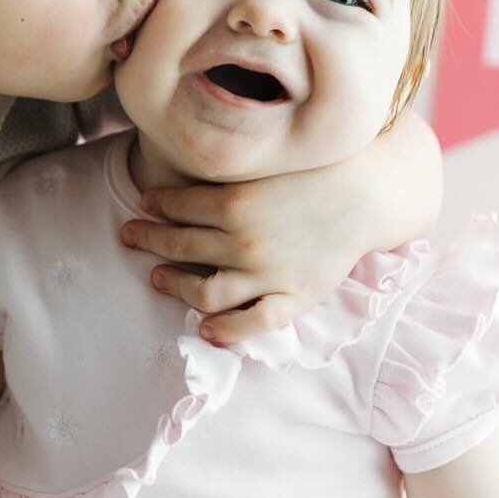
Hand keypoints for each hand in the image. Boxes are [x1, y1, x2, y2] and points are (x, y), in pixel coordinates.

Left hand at [119, 167, 370, 346]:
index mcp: (235, 202)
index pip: (177, 206)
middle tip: (130, 235)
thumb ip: (228, 177)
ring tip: (157, 278)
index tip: (145, 204)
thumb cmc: (318, 172)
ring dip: (174, 286)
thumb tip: (187, 184)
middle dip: (149, 239)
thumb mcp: (267, 165)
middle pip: (180, 245)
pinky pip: (252, 323)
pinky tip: (205, 330)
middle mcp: (243, 241)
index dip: (156, 205)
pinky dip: (225, 331)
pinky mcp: (292, 297)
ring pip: (205, 291)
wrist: (368, 194)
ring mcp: (267, 273)